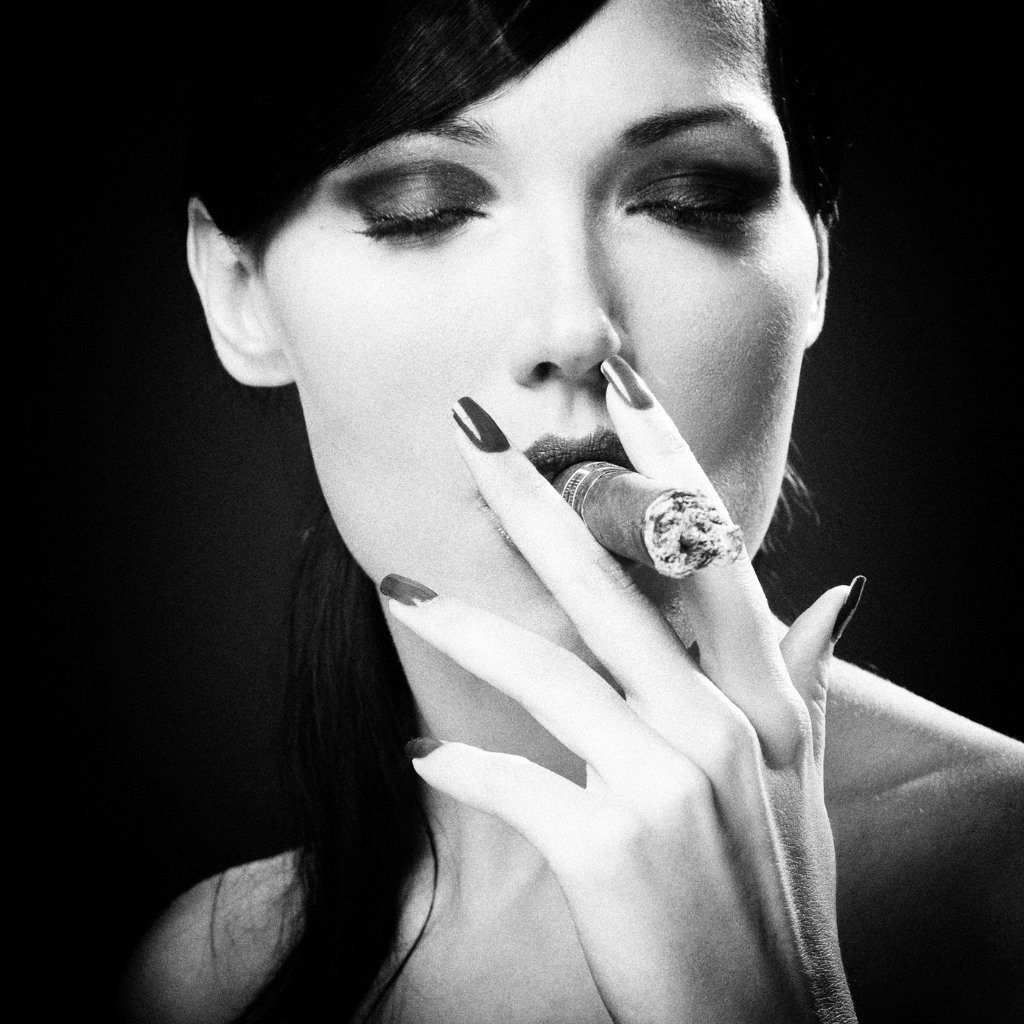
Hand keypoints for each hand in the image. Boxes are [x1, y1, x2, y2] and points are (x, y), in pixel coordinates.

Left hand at [383, 357, 858, 1023]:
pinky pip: (510, 780)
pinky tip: (424, 759)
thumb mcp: (798, 777)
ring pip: (542, 668)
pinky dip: (461, 769)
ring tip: (395, 586)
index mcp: (760, 694)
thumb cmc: (770, 889)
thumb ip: (809, 675)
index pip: (707, 549)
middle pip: (608, 580)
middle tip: (469, 432)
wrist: (768, 1021)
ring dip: (459, 624)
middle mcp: (717, 719)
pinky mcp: (610, 842)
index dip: (666, 458)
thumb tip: (838, 592)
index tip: (623, 382)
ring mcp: (665, 777)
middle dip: (532, 497)